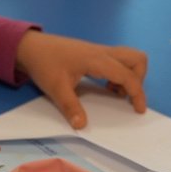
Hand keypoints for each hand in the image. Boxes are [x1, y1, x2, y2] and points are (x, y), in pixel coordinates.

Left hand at [15, 30, 147, 128]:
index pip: (127, 75)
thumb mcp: (56, 88)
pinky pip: (118, 60)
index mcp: (97, 60)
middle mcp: (103, 52)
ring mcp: (99, 50)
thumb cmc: (44, 63)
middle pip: (136, 59)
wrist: (31, 46)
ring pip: (128, 57)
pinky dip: (120, 73)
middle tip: (126, 96)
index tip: (139, 110)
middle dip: (139, 79)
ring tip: (115, 93)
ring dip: (129, 75)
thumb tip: (81, 125)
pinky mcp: (94, 53)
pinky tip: (105, 86)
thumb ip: (71, 107)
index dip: (137, 93)